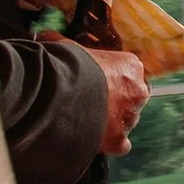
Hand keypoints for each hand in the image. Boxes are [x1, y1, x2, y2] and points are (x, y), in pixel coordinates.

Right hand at [37, 33, 149, 155]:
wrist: (57, 95)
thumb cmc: (64, 66)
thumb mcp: (66, 48)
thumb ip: (63, 44)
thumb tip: (46, 37)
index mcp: (131, 65)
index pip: (129, 73)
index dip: (112, 79)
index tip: (98, 83)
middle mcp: (138, 91)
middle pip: (131, 97)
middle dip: (115, 101)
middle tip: (91, 103)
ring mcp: (130, 117)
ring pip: (126, 121)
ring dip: (111, 122)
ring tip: (86, 122)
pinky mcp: (119, 140)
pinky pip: (121, 145)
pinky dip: (109, 144)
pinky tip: (94, 141)